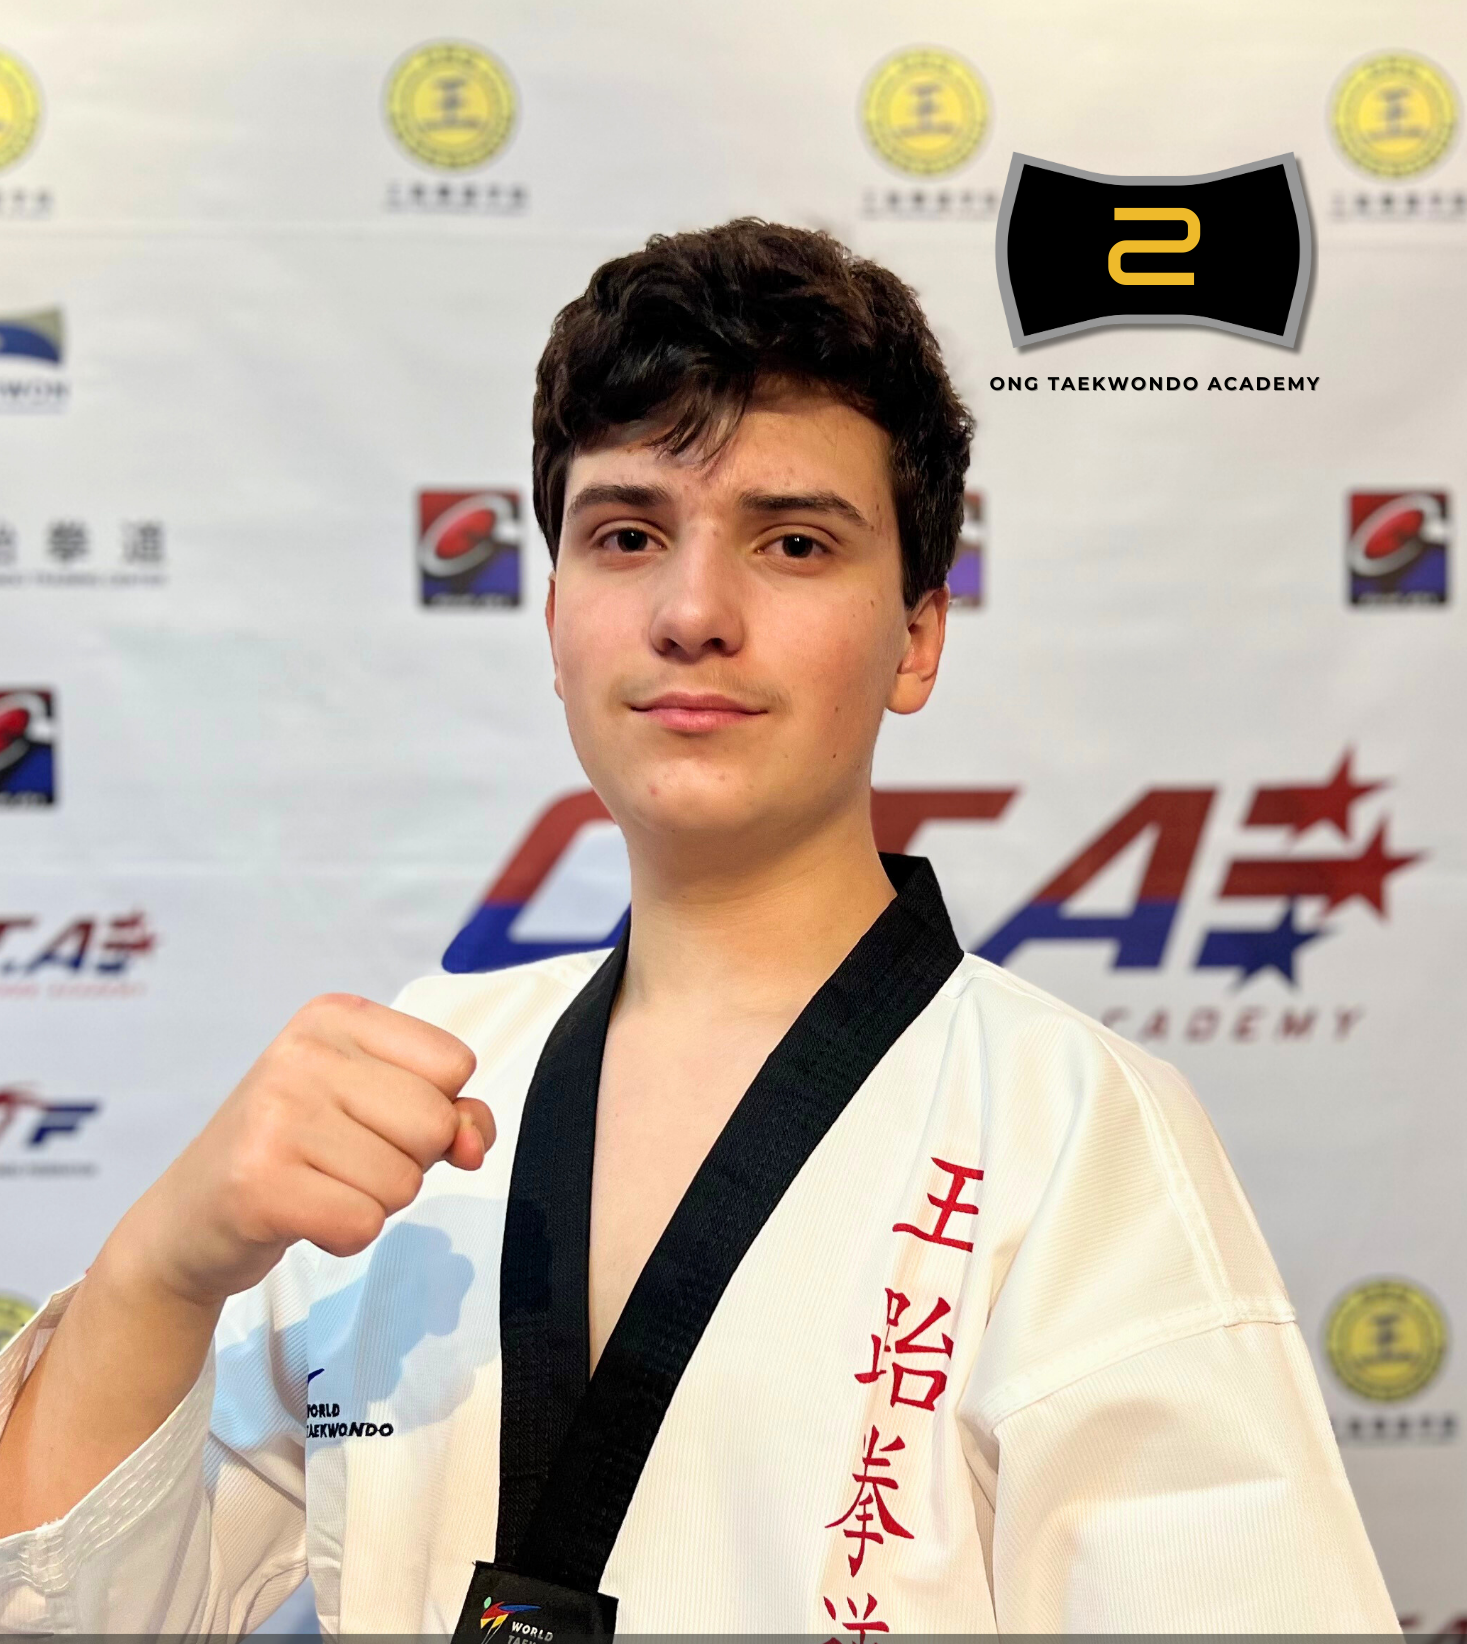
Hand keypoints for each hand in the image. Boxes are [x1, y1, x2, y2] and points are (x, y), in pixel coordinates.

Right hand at [110, 994, 493, 1308]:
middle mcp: (302, 1053)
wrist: (191, 1217)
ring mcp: (275, 1115)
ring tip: (318, 1185)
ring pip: (404, 1181)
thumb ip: (451, 1113)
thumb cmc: (300, 1153)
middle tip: (343, 1160)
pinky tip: (303, 1216)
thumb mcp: (379, 1109)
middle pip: (435, 1123)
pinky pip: (364, 1224)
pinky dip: (347, 1236)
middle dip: (408, 1161)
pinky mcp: (259, 1183)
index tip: (375, 1119)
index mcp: (336, 1016)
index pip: (454, 1064)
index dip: (435, 1109)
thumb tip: (474, 1143)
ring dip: (374, 1202)